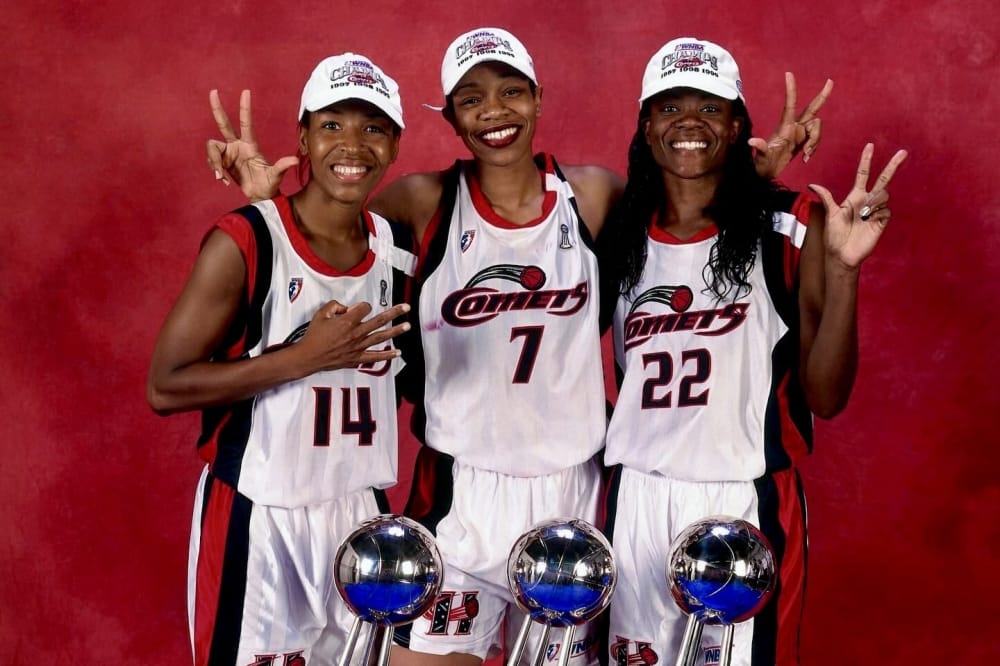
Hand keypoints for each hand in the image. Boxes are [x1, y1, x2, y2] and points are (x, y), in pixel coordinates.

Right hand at [206, 89, 298, 200]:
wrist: (259, 195)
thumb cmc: (269, 185)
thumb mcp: (276, 176)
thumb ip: (282, 167)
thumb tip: (295, 161)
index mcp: (250, 145)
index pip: (246, 123)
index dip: (245, 108)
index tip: (246, 92)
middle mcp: (237, 145)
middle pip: (224, 124)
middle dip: (217, 108)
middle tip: (213, 92)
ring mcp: (229, 153)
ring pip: (212, 147)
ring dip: (214, 161)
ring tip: (221, 176)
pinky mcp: (222, 161)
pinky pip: (211, 160)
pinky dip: (215, 170)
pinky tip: (224, 180)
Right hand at [294, 300, 410, 373]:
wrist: (309, 357)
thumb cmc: (314, 336)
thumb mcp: (321, 314)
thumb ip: (335, 306)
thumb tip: (347, 308)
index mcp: (347, 321)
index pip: (364, 308)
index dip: (362, 306)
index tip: (358, 308)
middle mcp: (356, 333)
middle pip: (379, 320)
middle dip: (394, 313)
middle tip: (406, 307)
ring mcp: (358, 347)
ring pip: (381, 337)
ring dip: (396, 331)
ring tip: (407, 326)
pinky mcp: (357, 358)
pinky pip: (375, 356)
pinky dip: (387, 355)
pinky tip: (397, 352)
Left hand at [751, 73, 832, 178]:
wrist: (767, 172)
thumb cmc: (762, 163)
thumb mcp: (761, 156)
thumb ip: (760, 148)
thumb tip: (751, 142)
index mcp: (785, 126)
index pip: (790, 104)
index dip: (791, 89)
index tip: (788, 73)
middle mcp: (794, 126)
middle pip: (812, 109)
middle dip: (822, 96)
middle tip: (831, 81)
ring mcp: (800, 133)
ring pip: (817, 127)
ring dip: (815, 141)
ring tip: (805, 155)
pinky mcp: (803, 141)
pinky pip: (816, 139)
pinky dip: (813, 148)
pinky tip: (805, 159)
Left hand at [809, 143, 907, 269]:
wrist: (841, 254)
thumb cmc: (834, 235)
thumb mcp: (829, 214)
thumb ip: (826, 198)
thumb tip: (811, 184)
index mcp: (854, 196)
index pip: (863, 174)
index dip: (866, 160)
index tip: (870, 146)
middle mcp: (867, 201)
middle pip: (883, 179)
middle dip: (892, 165)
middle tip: (902, 152)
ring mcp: (875, 211)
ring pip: (883, 195)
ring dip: (873, 201)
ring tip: (863, 214)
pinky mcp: (882, 222)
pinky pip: (885, 211)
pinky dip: (877, 214)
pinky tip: (869, 221)